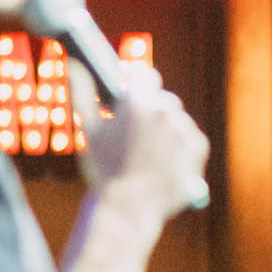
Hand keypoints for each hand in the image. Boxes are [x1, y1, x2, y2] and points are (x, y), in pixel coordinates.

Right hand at [77, 63, 209, 218]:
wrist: (128, 209)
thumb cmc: (104, 170)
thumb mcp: (88, 129)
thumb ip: (82, 91)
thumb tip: (73, 62)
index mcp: (138, 102)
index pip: (146, 75)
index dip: (138, 87)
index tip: (133, 99)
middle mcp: (165, 111)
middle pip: (163, 99)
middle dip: (152, 111)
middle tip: (137, 136)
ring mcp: (184, 129)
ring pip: (177, 119)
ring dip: (167, 129)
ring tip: (149, 154)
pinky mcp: (198, 147)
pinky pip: (191, 137)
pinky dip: (181, 146)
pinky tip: (165, 160)